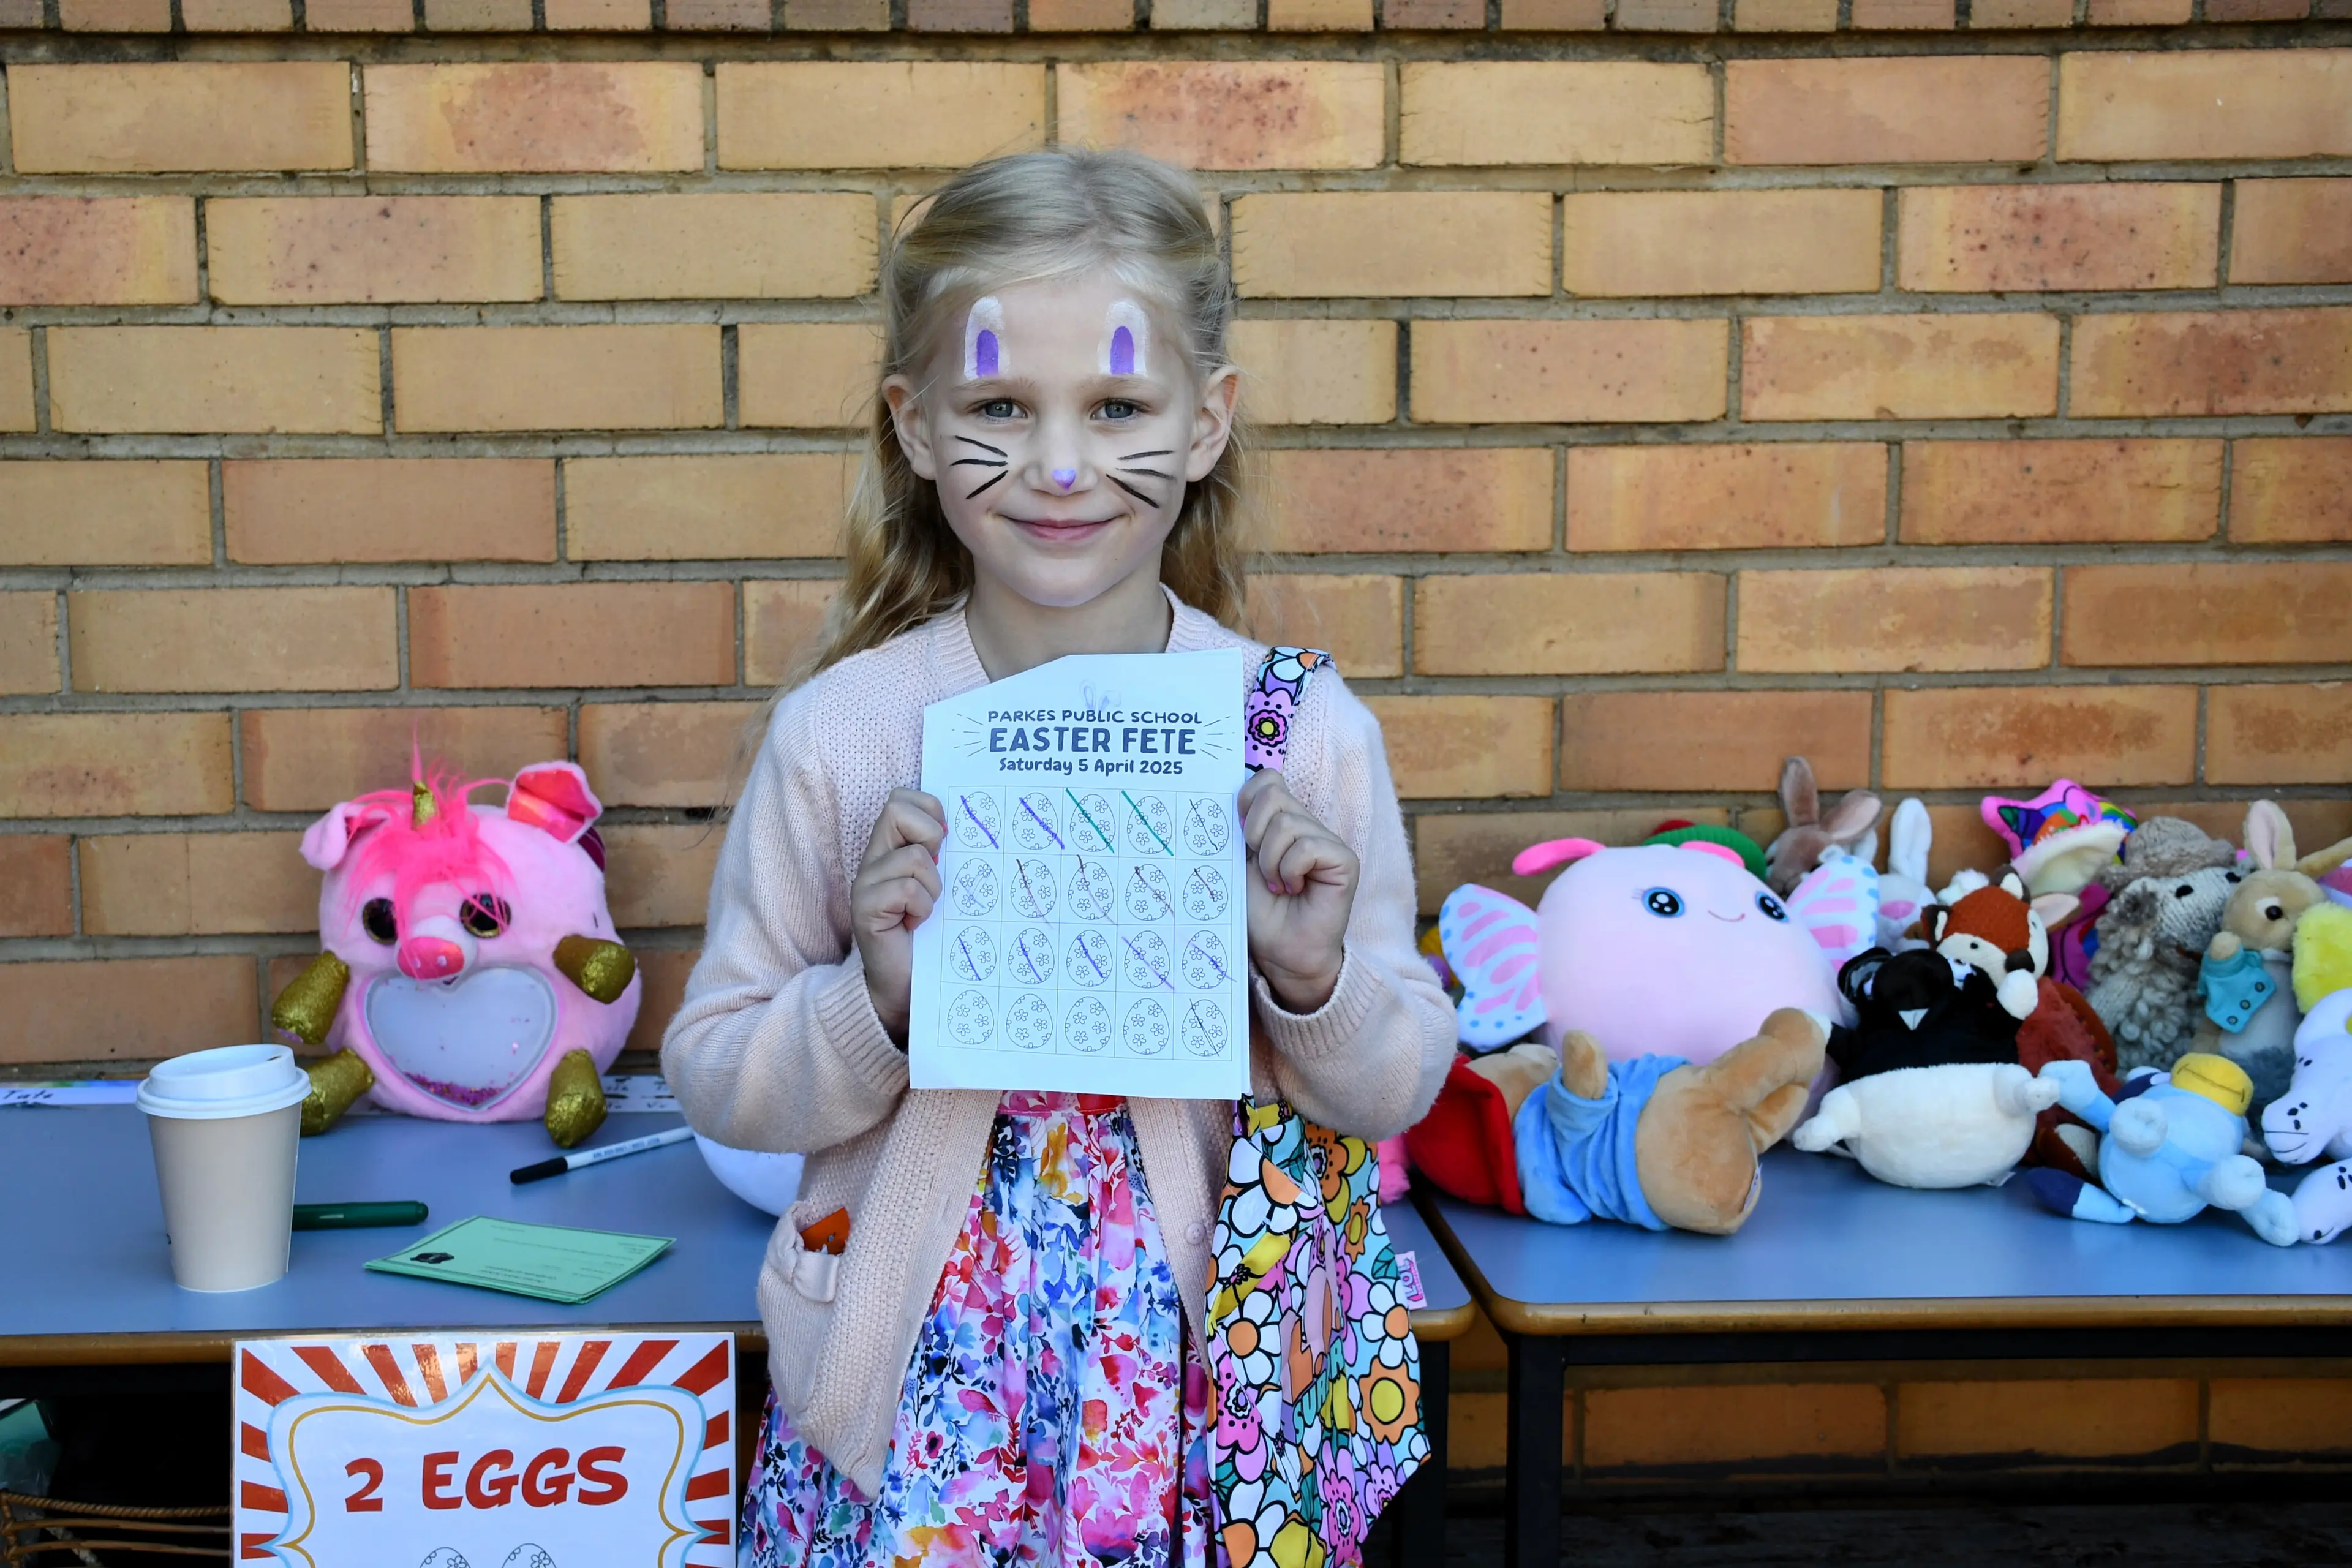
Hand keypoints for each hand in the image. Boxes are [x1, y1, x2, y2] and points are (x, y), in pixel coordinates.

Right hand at [851, 788, 944, 1042]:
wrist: (907, 988)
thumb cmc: (932, 936)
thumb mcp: (943, 886)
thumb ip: (946, 855)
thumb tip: (974, 824)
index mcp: (891, 848)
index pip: (902, 798)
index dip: (929, 811)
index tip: (946, 843)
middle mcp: (873, 860)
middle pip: (897, 809)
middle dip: (930, 835)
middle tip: (937, 870)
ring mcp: (865, 883)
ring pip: (914, 856)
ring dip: (933, 887)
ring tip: (927, 911)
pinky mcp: (865, 909)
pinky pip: (907, 888)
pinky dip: (922, 907)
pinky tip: (917, 925)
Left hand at [1239, 769, 1356, 1013]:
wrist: (1281, 953)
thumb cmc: (1261, 913)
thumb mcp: (1240, 864)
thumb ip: (1241, 830)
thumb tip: (1233, 800)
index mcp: (1283, 822)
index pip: (1268, 779)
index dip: (1247, 799)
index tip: (1242, 837)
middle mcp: (1308, 826)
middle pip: (1274, 794)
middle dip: (1254, 833)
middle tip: (1261, 869)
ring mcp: (1328, 841)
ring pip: (1288, 823)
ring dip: (1271, 861)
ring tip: (1278, 885)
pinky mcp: (1344, 860)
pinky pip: (1308, 847)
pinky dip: (1290, 870)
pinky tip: (1294, 889)